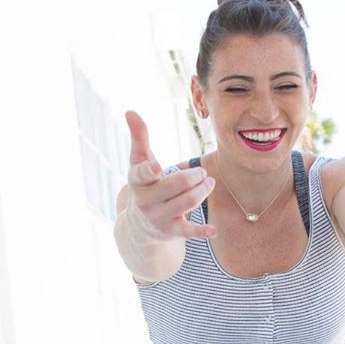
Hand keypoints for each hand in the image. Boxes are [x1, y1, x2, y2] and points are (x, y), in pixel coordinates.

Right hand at [124, 111, 216, 240]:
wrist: (139, 225)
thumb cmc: (144, 184)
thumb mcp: (139, 162)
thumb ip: (138, 137)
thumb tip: (130, 111)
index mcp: (137, 181)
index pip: (142, 174)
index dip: (149, 171)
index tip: (157, 167)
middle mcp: (146, 201)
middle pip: (177, 185)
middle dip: (195, 177)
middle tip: (203, 172)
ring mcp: (158, 217)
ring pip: (187, 202)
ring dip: (203, 191)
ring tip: (209, 182)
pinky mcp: (171, 231)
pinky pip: (188, 232)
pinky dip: (201, 232)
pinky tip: (214, 231)